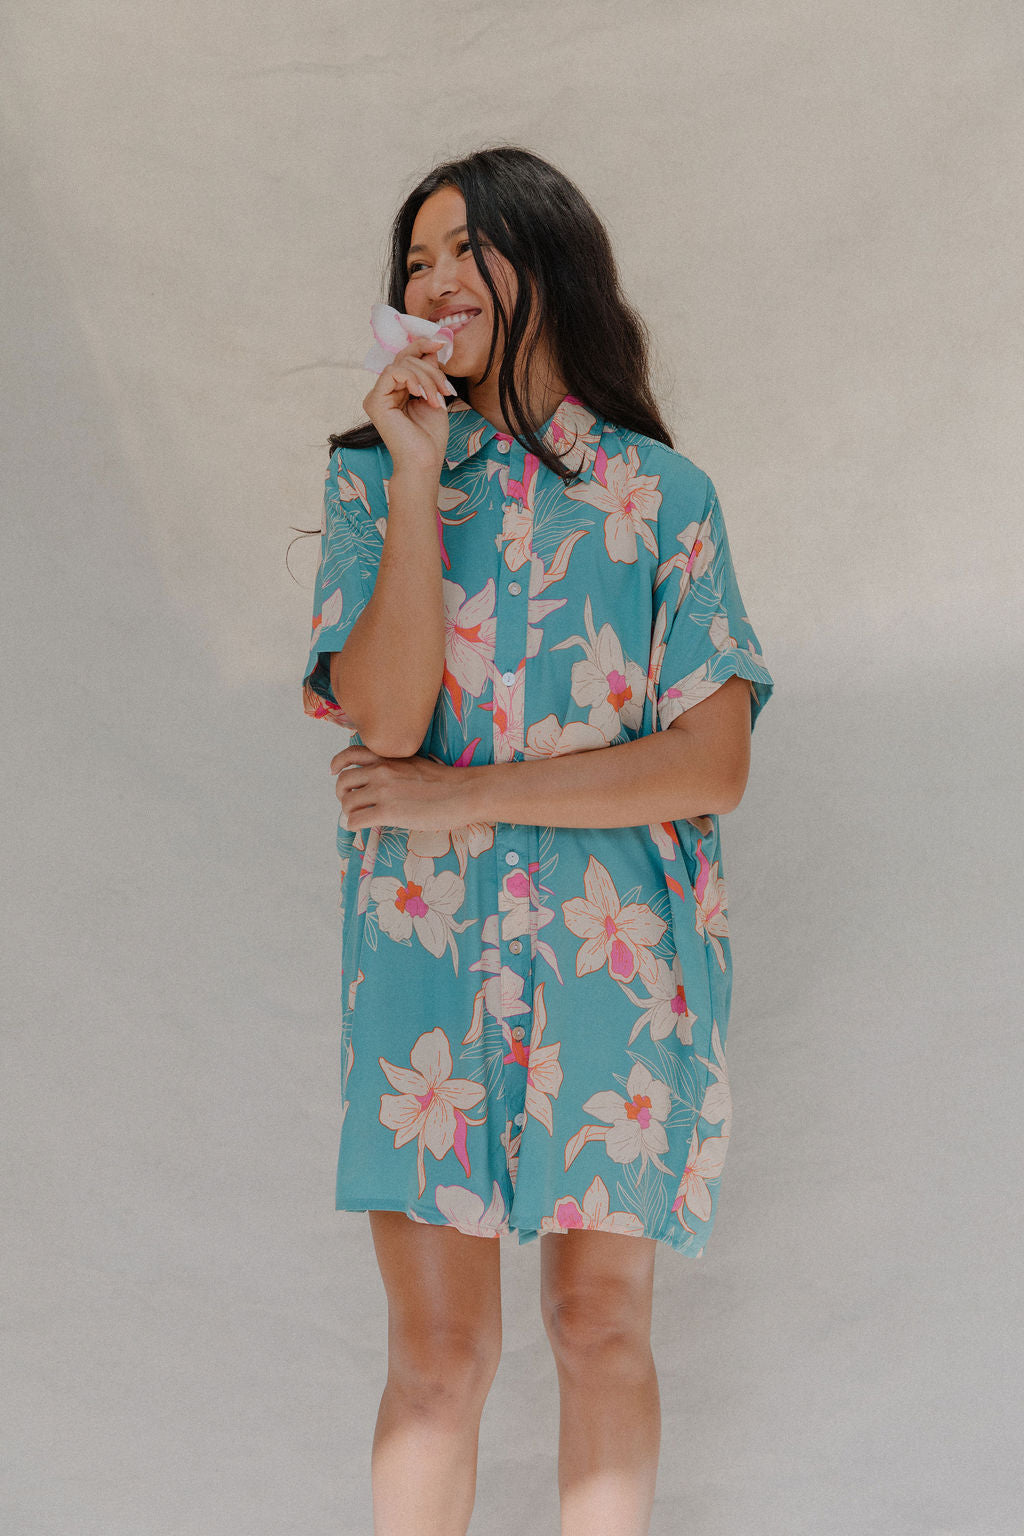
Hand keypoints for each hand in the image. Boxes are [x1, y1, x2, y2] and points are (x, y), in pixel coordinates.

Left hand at [330, 744, 476, 831]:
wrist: (463, 793)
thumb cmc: (446, 782)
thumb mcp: (415, 764)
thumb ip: (395, 768)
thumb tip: (382, 782)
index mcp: (388, 757)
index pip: (350, 754)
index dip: (338, 764)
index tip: (335, 772)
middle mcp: (381, 771)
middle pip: (343, 781)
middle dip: (342, 794)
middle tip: (350, 803)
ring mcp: (383, 791)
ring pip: (347, 803)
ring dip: (349, 812)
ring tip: (359, 817)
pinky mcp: (387, 812)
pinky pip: (356, 820)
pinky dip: (354, 826)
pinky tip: (363, 828)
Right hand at [362, 334, 456, 475]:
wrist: (424, 462)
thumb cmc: (430, 438)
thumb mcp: (434, 396)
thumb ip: (430, 371)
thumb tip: (432, 345)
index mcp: (396, 391)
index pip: (406, 359)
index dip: (422, 346)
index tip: (442, 342)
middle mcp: (384, 392)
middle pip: (405, 359)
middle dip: (431, 369)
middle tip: (445, 389)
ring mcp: (377, 396)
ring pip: (402, 364)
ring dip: (426, 378)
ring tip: (436, 399)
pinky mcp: (374, 401)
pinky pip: (393, 372)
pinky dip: (413, 379)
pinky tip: (421, 395)